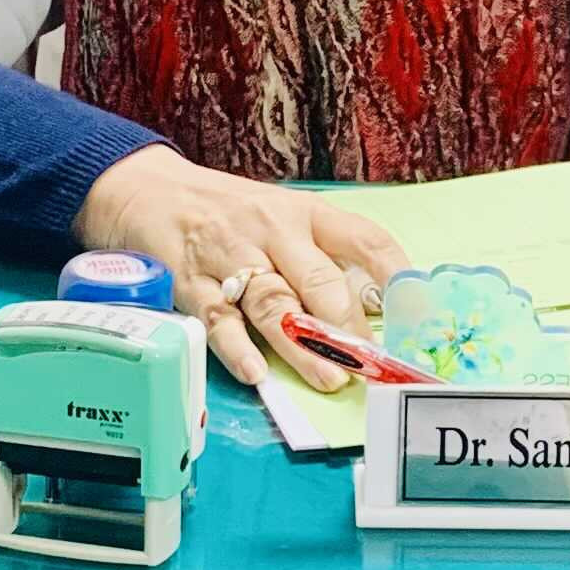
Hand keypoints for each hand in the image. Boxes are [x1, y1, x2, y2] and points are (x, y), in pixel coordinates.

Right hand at [74, 144, 410, 392]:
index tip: (417, 311)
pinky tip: (257, 372)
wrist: (152, 191)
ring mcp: (230, 255)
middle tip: (369, 363)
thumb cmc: (231, 213)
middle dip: (346, 324)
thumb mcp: (283, 218)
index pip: (363, 238)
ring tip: (330, 378)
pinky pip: (219, 320)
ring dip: (303, 345)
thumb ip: (323, 258)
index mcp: (305, 213)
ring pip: (274, 303)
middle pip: (319, 278)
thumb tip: (373, 313)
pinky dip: (238, 349)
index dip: (395, 275)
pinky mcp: (191, 282)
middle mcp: (272, 229)